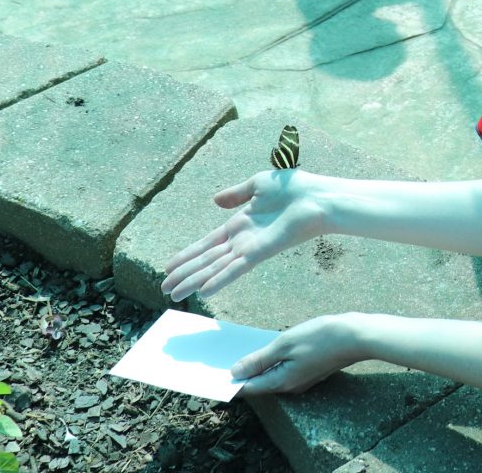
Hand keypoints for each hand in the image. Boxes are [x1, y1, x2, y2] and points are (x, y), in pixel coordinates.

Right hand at [160, 170, 324, 301]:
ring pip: (215, 268)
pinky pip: (236, 268)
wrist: (317, 195)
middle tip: (164, 289)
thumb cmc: (294, 188)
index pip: (207, 244)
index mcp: (239, 225)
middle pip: (206, 260)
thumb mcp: (258, 185)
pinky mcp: (261, 252)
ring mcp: (250, 248)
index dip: (188, 255)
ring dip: (194, 281)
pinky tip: (203, 291)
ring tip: (174, 296)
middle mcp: (242, 241)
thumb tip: (215, 200)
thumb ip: (236, 194)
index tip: (169, 266)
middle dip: (184, 274)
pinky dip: (219, 279)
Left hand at [232, 314, 363, 395]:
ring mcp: (301, 379)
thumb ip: (259, 359)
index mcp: (281, 382)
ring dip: (257, 365)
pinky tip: (268, 346)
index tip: (215, 373)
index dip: (231, 382)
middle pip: (259, 383)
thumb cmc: (321, 337)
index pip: (248, 388)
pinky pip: (284, 368)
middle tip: (224, 357)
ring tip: (242, 348)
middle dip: (242, 372)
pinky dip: (272, 360)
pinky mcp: (309, 370)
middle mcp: (290, 386)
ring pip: (271, 375)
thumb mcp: (285, 344)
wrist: (355, 336)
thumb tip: (235, 372)